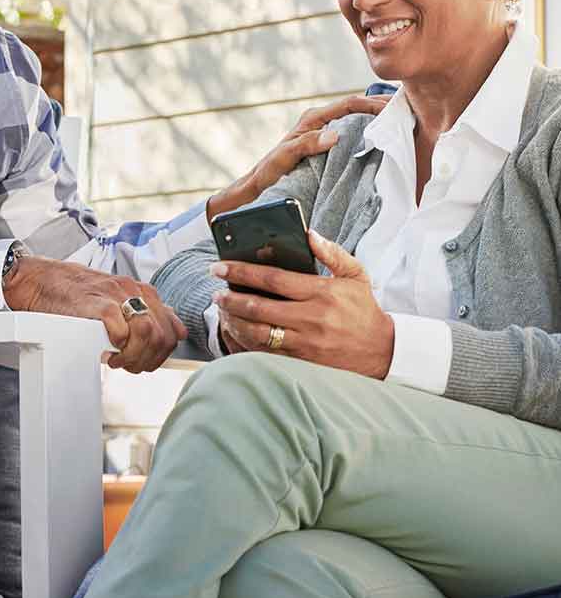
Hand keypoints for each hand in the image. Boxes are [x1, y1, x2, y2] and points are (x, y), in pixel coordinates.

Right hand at [3, 256, 186, 373]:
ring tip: (118, 360)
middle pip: (162, 335)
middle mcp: (135, 291)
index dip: (161, 355)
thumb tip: (178, 330)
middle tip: (128, 365)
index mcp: (144, 291)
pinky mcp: (98, 304)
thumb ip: (150, 311)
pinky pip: (121, 331)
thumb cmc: (78, 293)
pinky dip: (117, 348)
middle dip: (148, 360)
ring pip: (147, 333)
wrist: (43, 281)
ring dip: (134, 356)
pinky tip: (106, 352)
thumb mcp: (121, 298)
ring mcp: (117, 296)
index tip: (143, 361)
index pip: (173, 331)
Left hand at [206, 94, 388, 222]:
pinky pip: (353, 135)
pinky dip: (370, 135)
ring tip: (403, 124)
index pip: (349, 104)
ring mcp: (324, 134)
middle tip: (407, 111)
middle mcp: (320, 122)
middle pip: (357, 108)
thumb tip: (335, 134)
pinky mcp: (327, 147)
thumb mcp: (285, 157)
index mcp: (313, 119)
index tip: (394, 107)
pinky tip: (384, 143)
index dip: (373, 103)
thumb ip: (306, 144)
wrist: (258, 186)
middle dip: (381, 107)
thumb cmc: (268, 172)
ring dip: (378, 121)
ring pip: (357, 121)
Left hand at [211, 230, 394, 378]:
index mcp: (321, 293)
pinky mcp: (302, 363)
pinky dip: (245, 343)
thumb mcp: (355, 275)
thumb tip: (308, 234)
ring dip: (234, 321)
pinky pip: (265, 353)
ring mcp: (305, 343)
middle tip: (215, 292)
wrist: (383, 352)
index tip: (220, 267)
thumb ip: (331, 253)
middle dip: (230, 298)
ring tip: (222, 311)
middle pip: (259, 307)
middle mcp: (311, 318)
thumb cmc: (364, 310)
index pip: (273, 279)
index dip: (241, 272)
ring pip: (258, 333)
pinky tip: (235, 332)